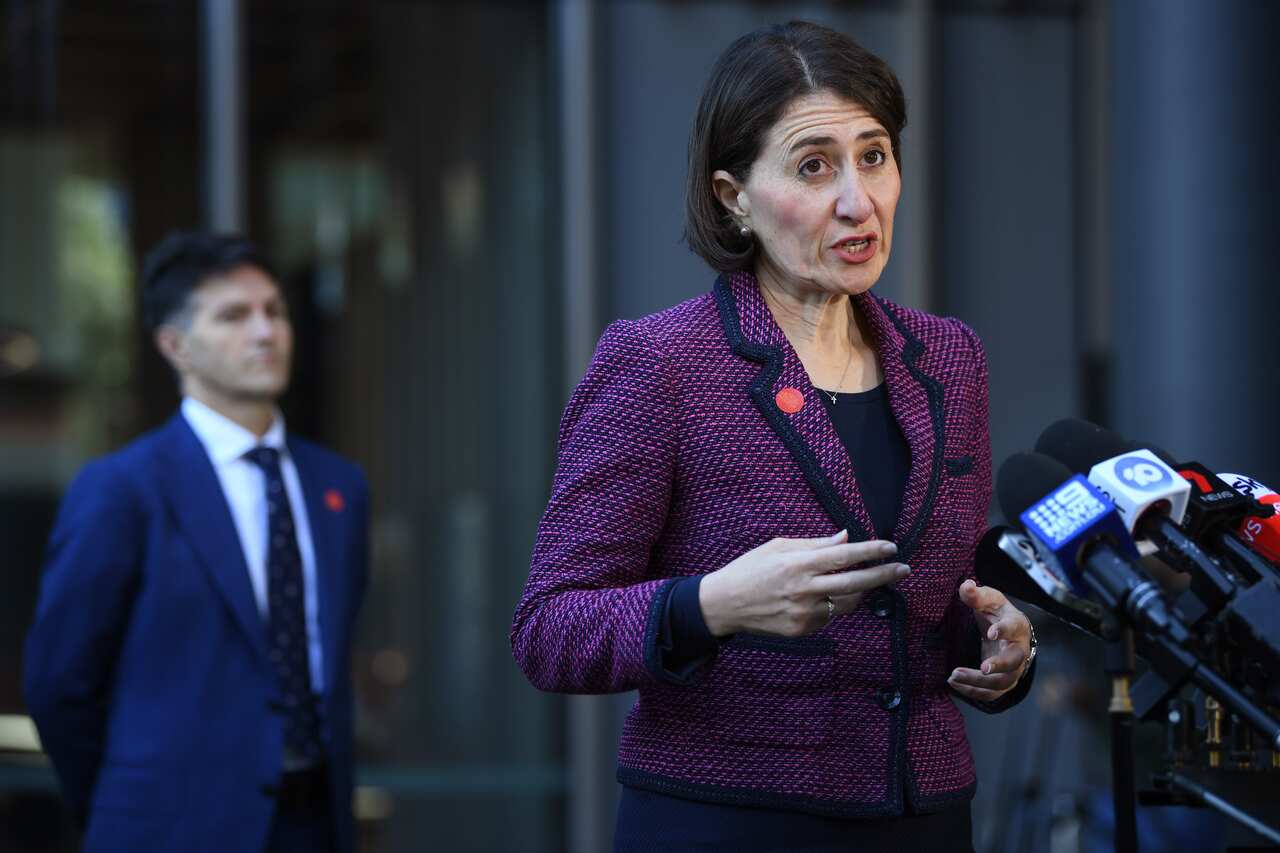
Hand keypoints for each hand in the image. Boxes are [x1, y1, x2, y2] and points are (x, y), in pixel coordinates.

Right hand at [699, 529, 909, 637]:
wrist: (724, 604)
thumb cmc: (750, 569)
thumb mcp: (778, 547)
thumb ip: (815, 544)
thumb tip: (845, 537)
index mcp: (798, 564)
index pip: (843, 556)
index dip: (870, 551)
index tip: (891, 546)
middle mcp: (804, 590)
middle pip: (855, 583)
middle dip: (883, 575)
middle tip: (904, 569)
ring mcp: (804, 613)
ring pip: (846, 603)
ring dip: (859, 591)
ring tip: (864, 581)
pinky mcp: (802, 630)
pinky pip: (829, 616)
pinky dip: (832, 605)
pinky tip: (821, 597)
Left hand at [948, 579, 1032, 702]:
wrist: (1009, 632)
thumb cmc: (998, 613)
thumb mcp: (989, 600)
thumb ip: (976, 595)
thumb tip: (966, 585)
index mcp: (1017, 625)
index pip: (1014, 627)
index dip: (1004, 630)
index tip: (990, 633)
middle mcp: (1020, 649)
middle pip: (1014, 661)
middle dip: (999, 665)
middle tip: (982, 668)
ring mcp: (1014, 669)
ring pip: (1001, 682)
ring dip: (978, 682)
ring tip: (953, 676)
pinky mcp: (1004, 682)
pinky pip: (992, 694)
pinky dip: (973, 692)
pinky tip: (955, 685)